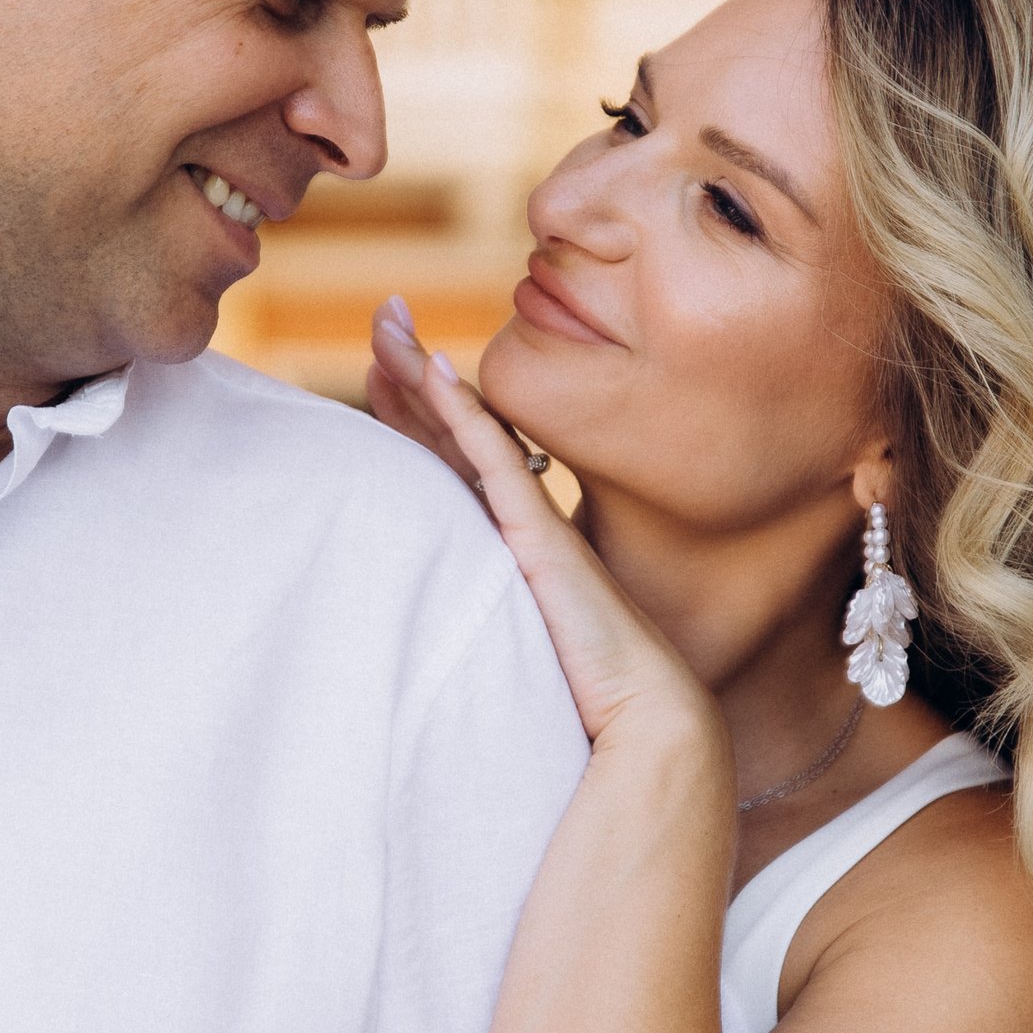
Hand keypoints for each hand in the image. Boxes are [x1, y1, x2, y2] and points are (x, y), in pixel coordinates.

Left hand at [366, 298, 721, 765]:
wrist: (649, 721)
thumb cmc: (594, 698)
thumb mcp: (526, 640)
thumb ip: (494, 616)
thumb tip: (450, 627)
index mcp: (518, 544)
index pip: (458, 460)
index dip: (422, 411)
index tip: (390, 367)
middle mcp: (523, 520)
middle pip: (456, 430)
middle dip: (413, 371)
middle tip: (384, 312)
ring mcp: (531, 523)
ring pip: (466, 432)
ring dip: (422, 374)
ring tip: (388, 318)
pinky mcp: (538, 537)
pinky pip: (492, 460)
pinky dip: (460, 414)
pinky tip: (431, 371)